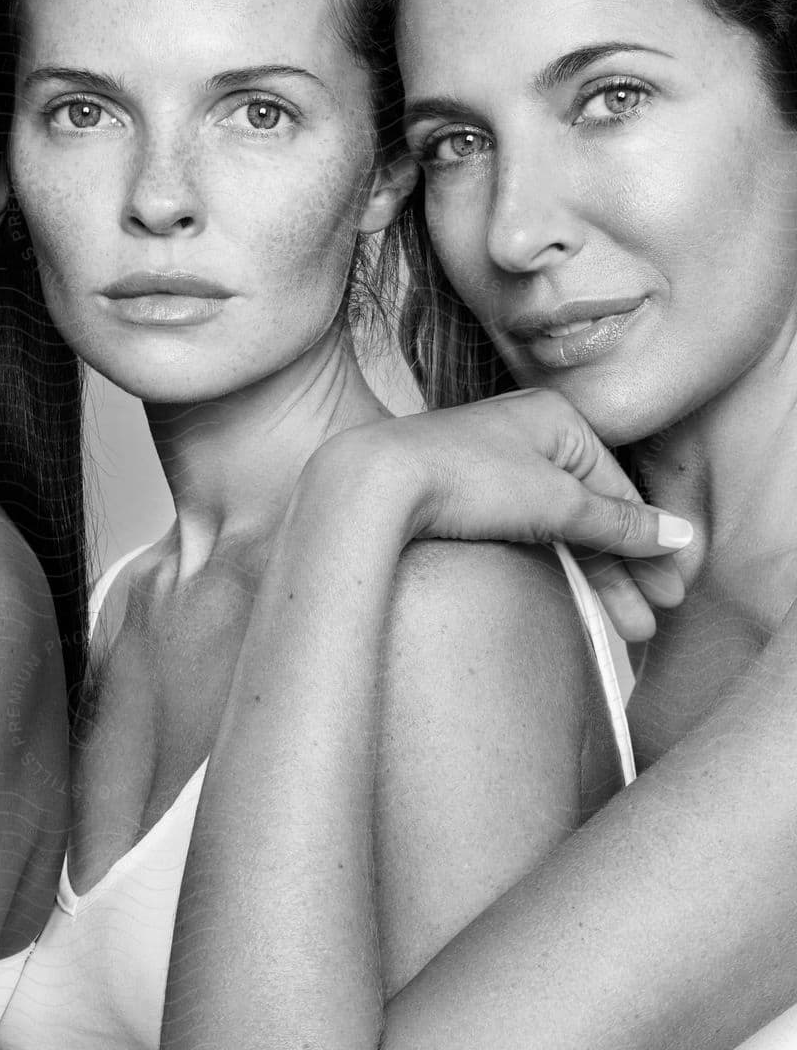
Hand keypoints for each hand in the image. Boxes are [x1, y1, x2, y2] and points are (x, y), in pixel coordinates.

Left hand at [306, 390, 691, 640]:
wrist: (371, 486)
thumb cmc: (464, 477)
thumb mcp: (556, 502)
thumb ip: (619, 523)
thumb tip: (678, 536)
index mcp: (557, 418)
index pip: (622, 489)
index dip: (650, 545)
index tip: (671, 592)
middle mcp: (528, 434)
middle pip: (595, 511)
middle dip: (627, 572)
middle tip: (650, 622)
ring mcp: (495, 466)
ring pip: (562, 528)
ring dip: (596, 579)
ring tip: (622, 631)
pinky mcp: (466, 496)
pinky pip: (528, 532)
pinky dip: (556, 565)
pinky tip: (576, 597)